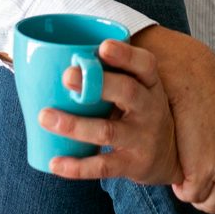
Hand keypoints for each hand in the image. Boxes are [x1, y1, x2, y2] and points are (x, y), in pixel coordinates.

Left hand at [35, 38, 180, 186]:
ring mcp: (142, 138)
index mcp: (149, 84)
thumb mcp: (137, 91)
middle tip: (67, 76)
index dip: (126, 55)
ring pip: (108, 130)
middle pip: (128, 91)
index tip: (103, 47)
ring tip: (45, 117)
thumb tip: (54, 62)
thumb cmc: (139, 113)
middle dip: (98, 83)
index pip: (145, 65)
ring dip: (75, 125)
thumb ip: (108, 76)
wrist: (169, 158)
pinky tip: (55, 163)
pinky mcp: (133, 164)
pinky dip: (78, 166)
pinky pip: (103, 166)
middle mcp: (150, 109)